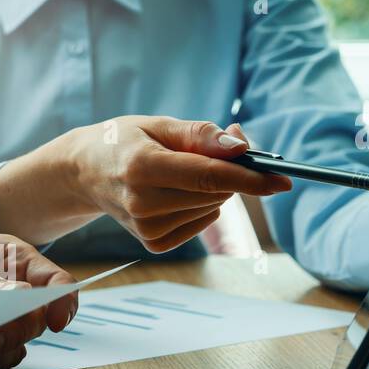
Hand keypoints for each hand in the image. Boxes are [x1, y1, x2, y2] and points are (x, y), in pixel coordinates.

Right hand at [0, 116, 291, 250]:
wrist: (84, 173)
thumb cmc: (125, 142)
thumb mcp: (159, 125)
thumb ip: (201, 135)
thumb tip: (241, 147)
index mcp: (142, 166)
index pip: (208, 176)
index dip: (250, 177)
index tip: (283, 179)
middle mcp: (142, 202)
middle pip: (216, 192)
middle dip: (230, 171)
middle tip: (215, 149)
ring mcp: (146, 228)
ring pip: (213, 207)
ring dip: (212, 188)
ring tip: (179, 171)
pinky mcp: (153, 243)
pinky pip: (202, 221)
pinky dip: (200, 205)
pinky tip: (173, 194)